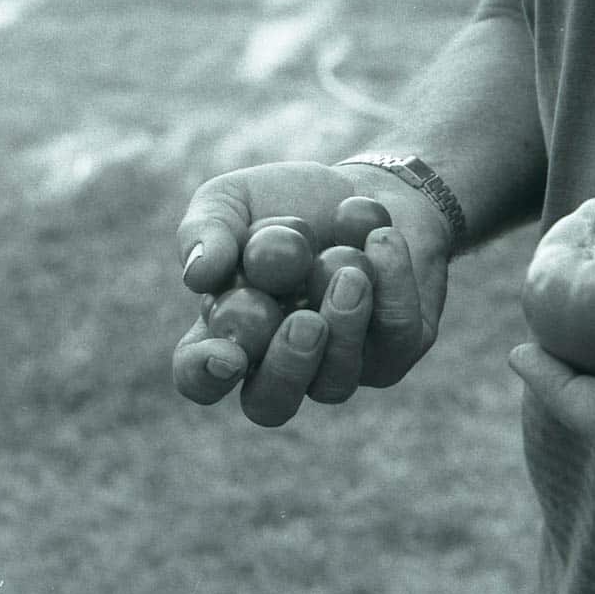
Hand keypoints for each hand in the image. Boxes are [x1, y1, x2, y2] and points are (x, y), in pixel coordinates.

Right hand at [172, 161, 451, 425]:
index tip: (225, 353)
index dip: (204, 375)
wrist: (369, 188)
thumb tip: (199, 274)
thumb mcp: (236, 198)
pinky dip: (392, 284)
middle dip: (287, 367)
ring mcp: (340, 368)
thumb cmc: (288, 201)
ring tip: (350, 267)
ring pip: (337, 380)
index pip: (200, 377)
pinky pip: (395, 336)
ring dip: (345, 322)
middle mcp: (280, 365)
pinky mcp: (395, 352)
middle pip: (271, 405)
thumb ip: (208, 228)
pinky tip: (383, 239)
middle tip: (305, 321)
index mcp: (226, 335)